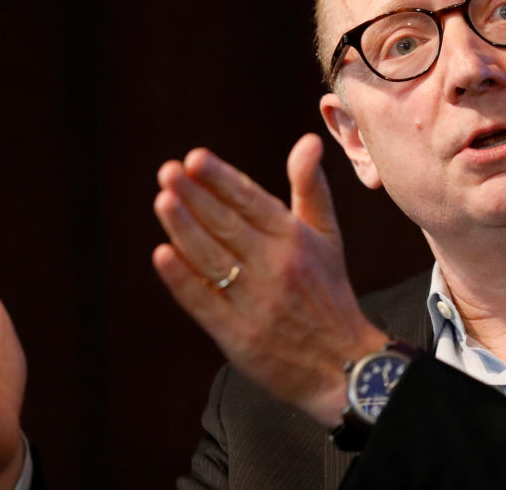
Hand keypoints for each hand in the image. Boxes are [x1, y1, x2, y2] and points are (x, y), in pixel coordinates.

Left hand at [152, 133, 387, 426]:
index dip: (221, 179)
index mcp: (295, 240)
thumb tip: (308, 140)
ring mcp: (256, 302)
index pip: (252, 202)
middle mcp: (276, 267)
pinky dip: (182, 280)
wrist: (343, 365)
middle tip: (168, 171)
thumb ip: (310, 188)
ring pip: (212, 260)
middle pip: (227, 226)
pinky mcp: (238, 336)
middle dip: (195, 196)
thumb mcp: (327, 237)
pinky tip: (162, 256)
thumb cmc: (328, 293)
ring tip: (163, 201)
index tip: (195, 157)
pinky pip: (205, 302)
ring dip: (185, 229)